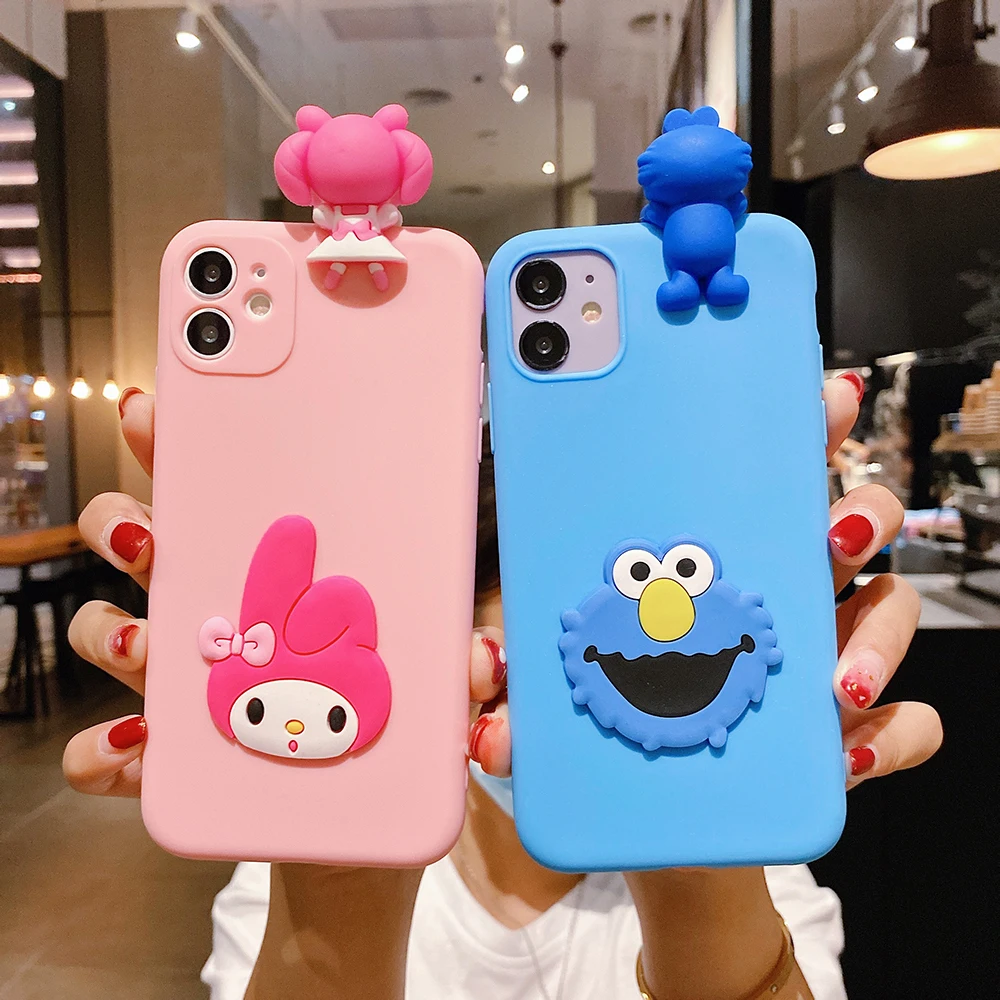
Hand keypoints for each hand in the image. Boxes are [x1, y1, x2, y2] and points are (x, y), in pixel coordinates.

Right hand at [61, 389, 510, 998]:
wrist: (362, 836)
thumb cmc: (396, 740)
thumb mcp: (443, 699)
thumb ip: (464, 676)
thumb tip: (484, 661)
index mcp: (283, 583)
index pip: (229, 498)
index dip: (189, 451)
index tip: (167, 410)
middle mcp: (220, 621)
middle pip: (149, 546)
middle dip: (128, 519)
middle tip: (146, 520)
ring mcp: (185, 690)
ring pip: (110, 632)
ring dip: (111, 628)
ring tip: (145, 641)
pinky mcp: (168, 764)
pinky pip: (109, 753)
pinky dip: (104, 750)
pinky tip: (130, 750)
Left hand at [472, 374, 942, 785]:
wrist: (649, 812)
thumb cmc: (604, 723)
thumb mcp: (548, 693)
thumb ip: (513, 685)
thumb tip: (484, 688)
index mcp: (711, 555)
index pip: (760, 472)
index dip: (795, 427)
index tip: (810, 394)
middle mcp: (778, 591)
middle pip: (847, 522)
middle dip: (858, 506)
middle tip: (835, 523)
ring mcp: (818, 657)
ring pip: (889, 609)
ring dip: (878, 633)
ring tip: (834, 680)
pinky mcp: (846, 733)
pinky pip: (906, 723)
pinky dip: (890, 735)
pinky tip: (849, 755)